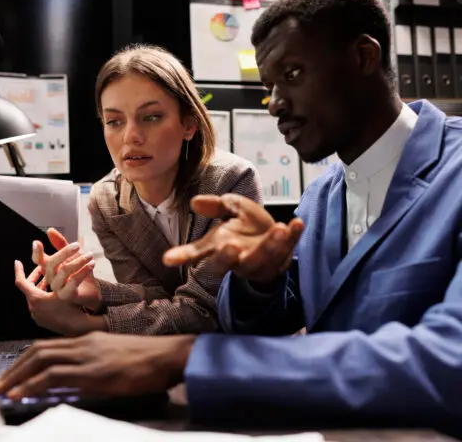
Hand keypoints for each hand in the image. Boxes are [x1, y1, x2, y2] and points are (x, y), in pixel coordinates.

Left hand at [0, 332, 195, 399]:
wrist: (168, 355)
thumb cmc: (147, 358)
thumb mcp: (116, 356)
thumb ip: (94, 363)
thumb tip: (74, 381)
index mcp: (90, 339)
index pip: (49, 346)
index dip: (26, 360)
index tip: (13, 374)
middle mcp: (85, 343)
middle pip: (39, 350)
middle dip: (15, 367)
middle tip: (0, 384)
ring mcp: (89, 355)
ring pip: (42, 359)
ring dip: (17, 375)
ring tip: (2, 390)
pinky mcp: (95, 371)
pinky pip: (55, 374)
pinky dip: (33, 383)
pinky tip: (23, 392)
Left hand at [14, 260, 104, 335]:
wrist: (79, 328)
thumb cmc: (73, 309)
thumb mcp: (69, 287)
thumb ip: (65, 273)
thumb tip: (65, 261)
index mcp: (36, 299)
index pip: (21, 282)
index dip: (19, 271)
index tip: (18, 262)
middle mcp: (33, 308)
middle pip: (28, 289)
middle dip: (35, 277)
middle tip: (41, 269)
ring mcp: (37, 315)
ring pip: (34, 296)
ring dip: (40, 287)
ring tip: (51, 279)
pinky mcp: (42, 320)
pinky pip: (38, 305)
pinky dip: (43, 296)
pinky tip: (54, 293)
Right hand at [33, 228, 101, 311]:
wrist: (91, 291)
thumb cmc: (79, 273)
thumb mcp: (71, 256)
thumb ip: (61, 244)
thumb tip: (49, 230)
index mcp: (49, 269)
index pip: (38, 261)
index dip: (36, 253)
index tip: (37, 242)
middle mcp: (50, 279)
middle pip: (52, 264)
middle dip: (65, 252)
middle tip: (78, 245)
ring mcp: (57, 288)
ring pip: (64, 271)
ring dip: (79, 260)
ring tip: (90, 255)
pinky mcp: (67, 295)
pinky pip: (74, 281)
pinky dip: (84, 270)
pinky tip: (92, 264)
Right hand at [163, 194, 303, 286]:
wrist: (276, 238)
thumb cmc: (249, 226)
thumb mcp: (233, 209)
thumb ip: (217, 206)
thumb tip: (194, 202)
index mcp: (221, 247)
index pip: (199, 253)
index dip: (183, 256)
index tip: (167, 259)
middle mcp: (238, 258)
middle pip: (229, 263)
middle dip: (228, 257)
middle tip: (230, 246)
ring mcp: (261, 261)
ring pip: (262, 258)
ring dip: (270, 245)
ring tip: (278, 228)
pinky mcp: (282, 257)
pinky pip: (288, 248)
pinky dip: (293, 236)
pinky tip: (298, 223)